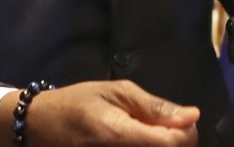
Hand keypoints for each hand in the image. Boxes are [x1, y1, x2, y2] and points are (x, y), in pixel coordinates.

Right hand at [0, 80, 198, 145]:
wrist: (41, 127)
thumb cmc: (78, 103)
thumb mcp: (116, 91)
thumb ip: (154, 106)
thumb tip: (192, 115)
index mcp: (120, 134)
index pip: (173, 144)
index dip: (186, 132)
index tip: (183, 119)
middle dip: (176, 141)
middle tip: (165, 125)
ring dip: (162, 146)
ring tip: (150, 133)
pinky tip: (139, 141)